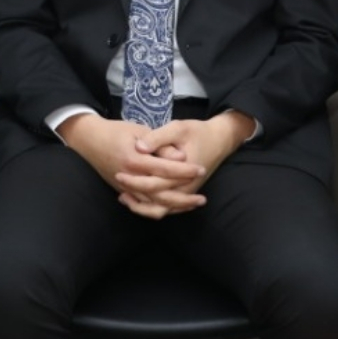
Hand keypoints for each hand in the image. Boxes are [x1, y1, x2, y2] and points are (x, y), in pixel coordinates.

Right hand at [58, 114, 204, 218]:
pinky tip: (172, 207)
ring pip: (152, 205)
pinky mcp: (122, 192)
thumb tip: (181, 157)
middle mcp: (129, 177)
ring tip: (192, 205)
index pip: (165, 169)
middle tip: (202, 198)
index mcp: (135, 159)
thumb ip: (160, 145)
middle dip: (184, 198)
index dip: (185, 170)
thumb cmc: (116, 131)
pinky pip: (142, 206)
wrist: (89, 140)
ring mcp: (125, 188)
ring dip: (174, 207)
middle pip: (161, 194)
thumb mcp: (140, 130)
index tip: (201, 169)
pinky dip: (158, 209)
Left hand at [123, 112, 254, 214]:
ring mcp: (186, 194)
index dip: (134, 181)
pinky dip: (151, 207)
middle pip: (156, 201)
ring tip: (123, 197)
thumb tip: (139, 147)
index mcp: (183, 173)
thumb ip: (159, 138)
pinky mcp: (184, 194)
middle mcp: (185, 188)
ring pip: (161, 210)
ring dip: (141, 207)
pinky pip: (166, 208)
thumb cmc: (198, 133)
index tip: (118, 173)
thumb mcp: (179, 128)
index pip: (155, 183)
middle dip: (134, 195)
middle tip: (117, 183)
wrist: (219, 141)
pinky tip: (136, 199)